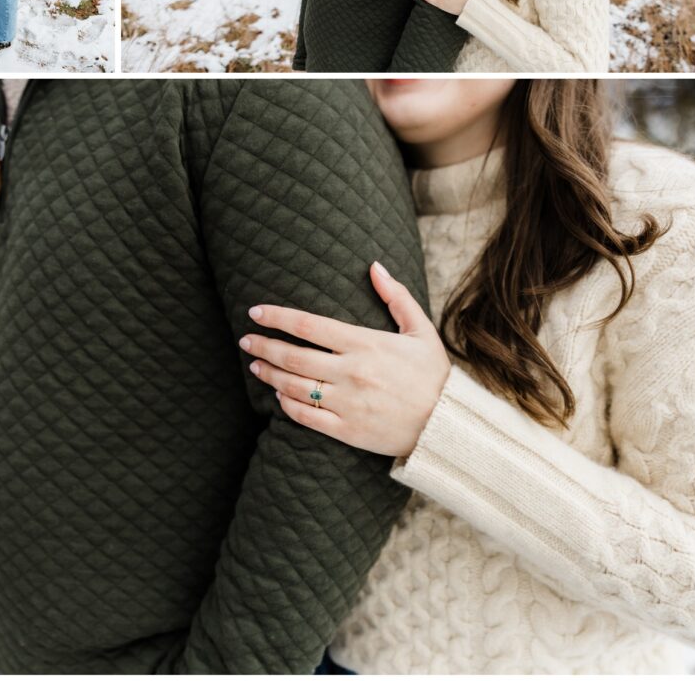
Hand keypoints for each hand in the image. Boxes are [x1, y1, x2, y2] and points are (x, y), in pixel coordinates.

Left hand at [240, 262, 450, 456]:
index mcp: (365, 343)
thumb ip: (396, 296)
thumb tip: (374, 265)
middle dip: (264, 346)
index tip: (256, 312)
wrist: (448, 425)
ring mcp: (347, 403)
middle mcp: (351, 372)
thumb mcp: (420, 329)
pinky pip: (307, 417)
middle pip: (293, 356)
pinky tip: (278, 396)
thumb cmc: (433, 374)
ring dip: (270, 375)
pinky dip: (288, 406)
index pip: (309, 325)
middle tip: (246, 340)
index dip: (277, 317)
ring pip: (295, 386)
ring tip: (255, 366)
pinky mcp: (347, 430)